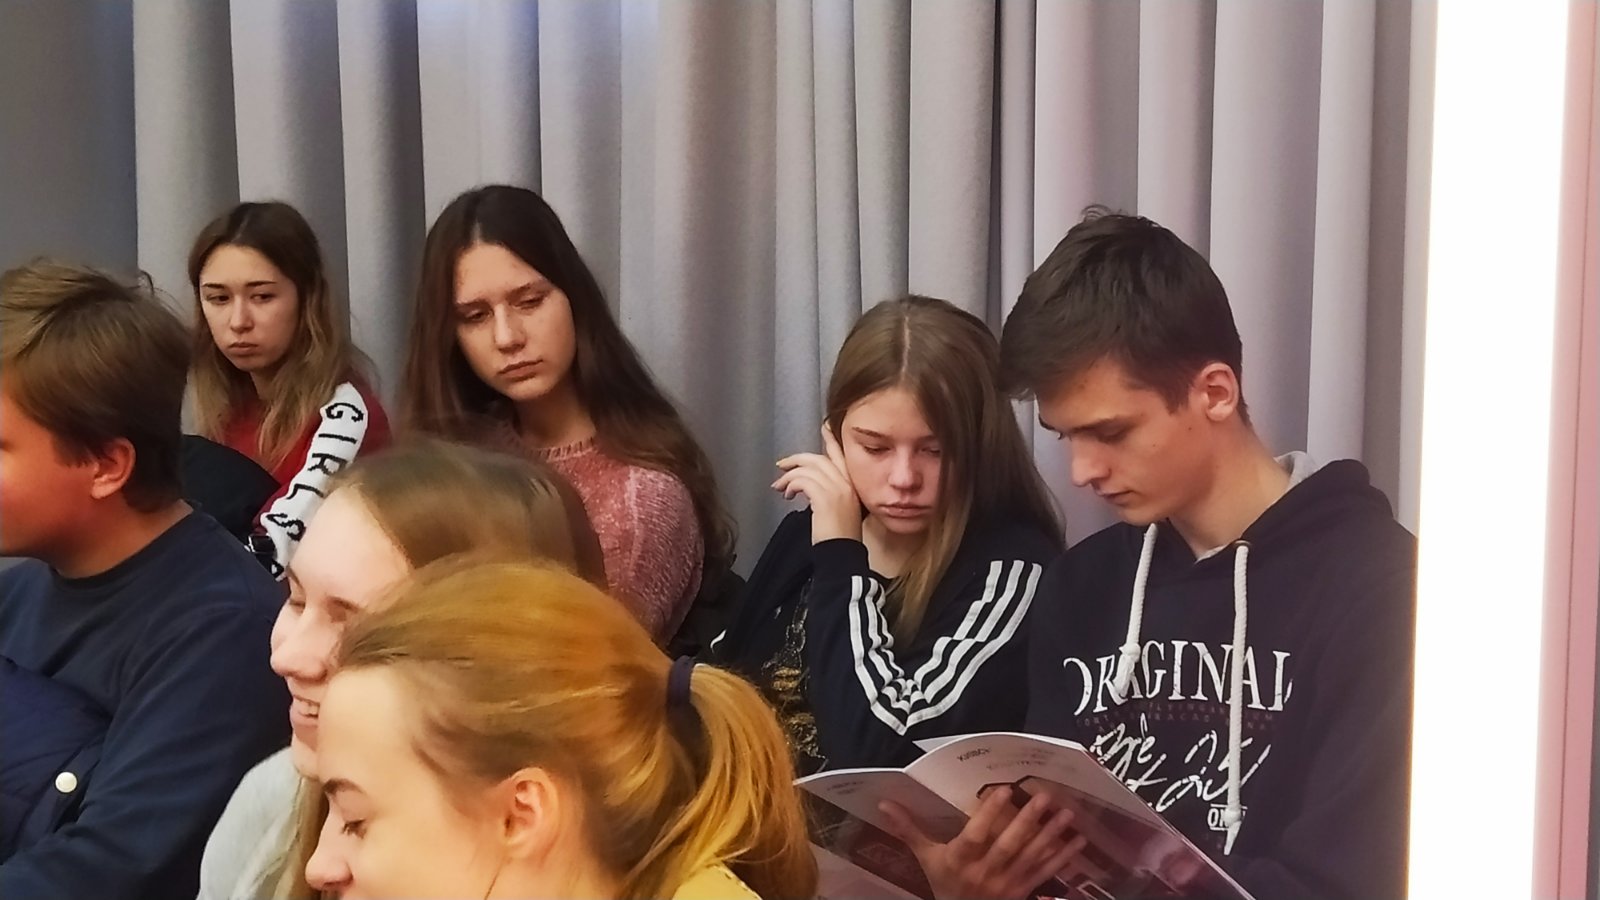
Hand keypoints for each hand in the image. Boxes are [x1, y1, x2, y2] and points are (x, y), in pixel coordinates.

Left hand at [773, 424, 861, 543]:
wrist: (843, 554)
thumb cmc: (841, 537)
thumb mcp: (842, 510)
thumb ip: (832, 493)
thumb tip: (811, 487)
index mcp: (853, 485)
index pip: (841, 456)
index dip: (831, 440)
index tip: (823, 427)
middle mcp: (847, 483)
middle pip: (819, 459)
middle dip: (797, 459)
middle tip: (782, 464)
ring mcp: (837, 489)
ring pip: (807, 469)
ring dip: (789, 477)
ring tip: (780, 488)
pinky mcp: (824, 497)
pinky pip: (802, 482)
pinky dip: (791, 485)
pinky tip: (787, 495)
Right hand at [878, 787, 1085, 899]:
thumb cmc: (943, 885)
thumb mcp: (926, 858)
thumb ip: (909, 830)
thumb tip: (884, 802)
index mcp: (959, 861)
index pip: (975, 836)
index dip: (989, 814)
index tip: (1003, 790)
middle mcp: (984, 874)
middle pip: (1008, 846)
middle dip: (1027, 821)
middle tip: (1043, 796)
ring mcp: (1006, 886)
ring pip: (1032, 858)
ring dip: (1051, 836)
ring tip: (1066, 813)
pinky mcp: (1022, 893)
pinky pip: (1045, 874)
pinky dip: (1062, 857)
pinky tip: (1077, 840)